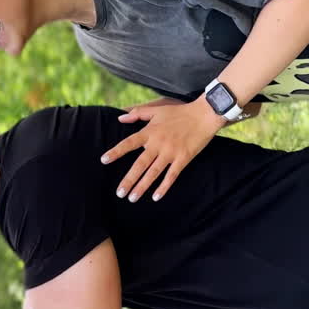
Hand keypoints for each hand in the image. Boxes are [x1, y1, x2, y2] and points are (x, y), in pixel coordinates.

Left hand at [100, 99, 223, 201]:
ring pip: (153, 173)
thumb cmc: (180, 112)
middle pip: (140, 164)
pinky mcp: (183, 158)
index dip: (116, 152)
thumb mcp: (157, 109)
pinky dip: (163, 187)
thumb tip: (120, 118)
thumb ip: (137, 113)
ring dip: (142, 186)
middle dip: (129, 180)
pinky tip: (156, 197)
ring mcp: (171, 152)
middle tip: (119, 193)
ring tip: (132, 198)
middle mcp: (158, 144)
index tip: (104, 160)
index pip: (129, 143)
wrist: (204, 115)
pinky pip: (171, 176)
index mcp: (150, 131)